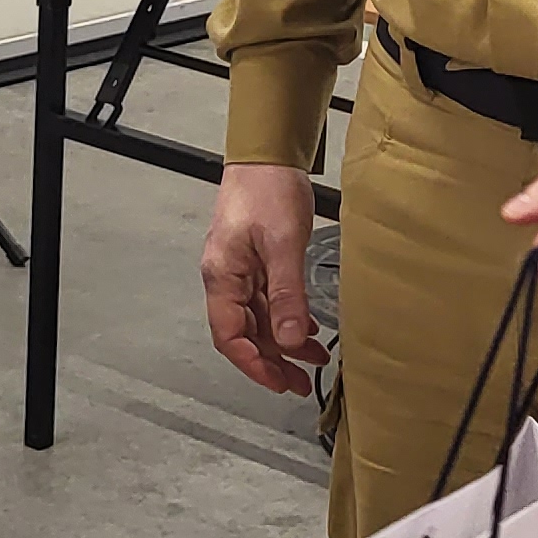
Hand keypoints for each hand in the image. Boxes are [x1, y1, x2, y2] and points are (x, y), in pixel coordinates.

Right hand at [201, 164, 324, 395]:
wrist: (268, 155)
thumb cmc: (267, 189)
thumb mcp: (282, 245)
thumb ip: (286, 295)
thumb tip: (290, 339)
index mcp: (222, 276)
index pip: (230, 336)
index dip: (254, 364)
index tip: (280, 381)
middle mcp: (226, 278)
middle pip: (244, 333)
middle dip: (273, 360)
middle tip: (300, 382)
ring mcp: (240, 271)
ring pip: (259, 319)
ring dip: (284, 342)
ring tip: (315, 359)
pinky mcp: (256, 262)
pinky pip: (268, 301)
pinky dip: (287, 319)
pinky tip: (310, 329)